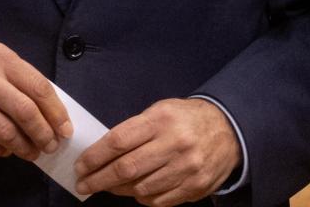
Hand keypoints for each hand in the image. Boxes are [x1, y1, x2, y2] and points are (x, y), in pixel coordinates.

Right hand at [0, 42, 71, 160]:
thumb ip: (20, 79)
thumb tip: (51, 112)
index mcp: (1, 59)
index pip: (39, 88)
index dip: (56, 113)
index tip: (64, 130)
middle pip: (25, 112)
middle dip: (43, 135)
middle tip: (50, 145)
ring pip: (6, 133)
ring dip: (24, 148)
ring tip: (31, 152)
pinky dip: (0, 151)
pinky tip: (4, 148)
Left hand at [75, 98, 238, 205]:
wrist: (229, 130)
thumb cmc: (184, 119)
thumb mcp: (159, 111)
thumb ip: (133, 130)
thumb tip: (102, 153)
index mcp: (161, 120)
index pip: (118, 141)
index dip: (95, 157)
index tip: (80, 166)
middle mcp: (175, 144)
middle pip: (127, 168)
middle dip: (99, 179)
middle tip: (83, 184)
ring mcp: (188, 168)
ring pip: (142, 187)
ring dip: (118, 190)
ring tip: (107, 186)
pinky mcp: (196, 187)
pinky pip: (160, 200)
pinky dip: (142, 198)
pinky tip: (134, 191)